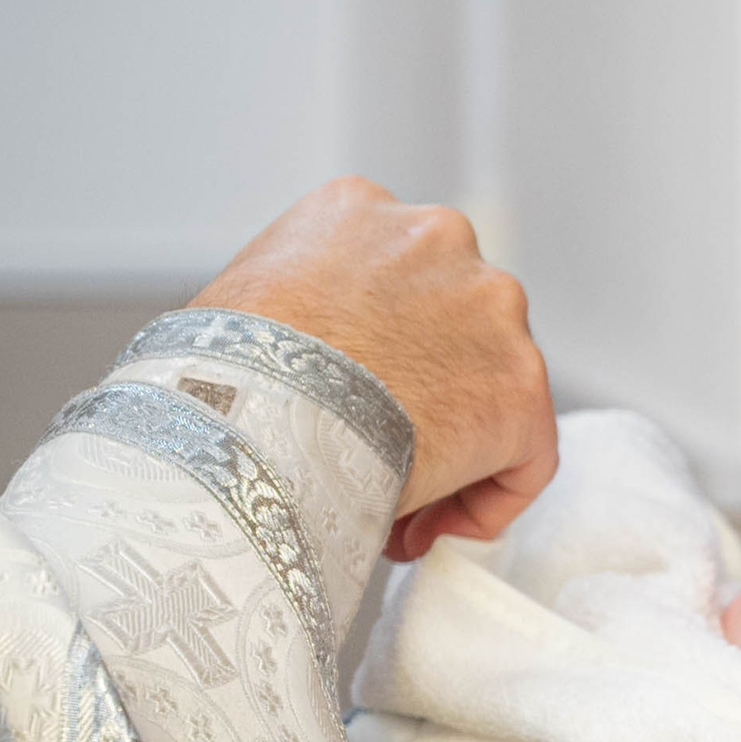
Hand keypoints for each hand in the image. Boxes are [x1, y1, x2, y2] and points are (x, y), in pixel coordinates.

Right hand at [189, 177, 557, 560]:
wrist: (250, 415)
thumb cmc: (215, 371)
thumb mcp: (235, 302)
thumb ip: (291, 310)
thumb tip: (296, 371)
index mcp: (361, 211)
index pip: (395, 281)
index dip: (379, 359)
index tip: (349, 415)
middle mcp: (438, 239)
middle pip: (451, 328)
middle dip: (418, 400)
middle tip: (372, 465)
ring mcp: (490, 305)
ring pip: (489, 387)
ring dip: (452, 450)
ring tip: (392, 509)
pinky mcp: (520, 384)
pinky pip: (525, 452)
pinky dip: (488, 498)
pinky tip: (432, 530)